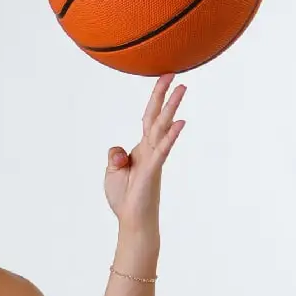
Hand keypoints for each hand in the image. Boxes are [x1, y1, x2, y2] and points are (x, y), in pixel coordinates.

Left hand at [100, 74, 187, 229]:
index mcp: (141, 147)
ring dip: (172, 108)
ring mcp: (153, 158)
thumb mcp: (112, 172)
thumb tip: (118, 149)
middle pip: (157, 117)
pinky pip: (162, 149)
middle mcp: (150, 149)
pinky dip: (170, 136)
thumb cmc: (124, 197)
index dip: (155, 98)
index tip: (163, 78)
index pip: (149, 117)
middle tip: (175, 75)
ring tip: (182, 89)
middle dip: (165, 95)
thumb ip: (115, 156)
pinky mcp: (152, 170)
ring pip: (162, 128)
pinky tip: (179, 123)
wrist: (132, 220)